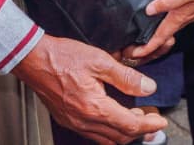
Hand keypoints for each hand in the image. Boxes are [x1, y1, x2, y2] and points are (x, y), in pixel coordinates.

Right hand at [13, 35, 165, 144]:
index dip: (149, 125)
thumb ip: (125, 77)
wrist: (33, 59)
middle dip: (139, 132)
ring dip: (124, 134)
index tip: (160, 122)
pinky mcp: (68, 120)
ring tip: (136, 122)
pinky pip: (93, 135)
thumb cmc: (62, 56)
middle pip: (119, 137)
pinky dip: (108, 132)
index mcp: (94, 107)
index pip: (129, 125)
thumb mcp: (99, 60)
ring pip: (106, 140)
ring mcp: (74, 123)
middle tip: (152, 122)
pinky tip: (113, 120)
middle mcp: (84, 121)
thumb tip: (148, 87)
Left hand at [130, 0, 193, 61]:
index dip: (147, 47)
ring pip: (172, 28)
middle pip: (165, 36)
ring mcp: (192, 12)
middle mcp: (186, 17)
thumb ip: (168, 1)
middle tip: (136, 49)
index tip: (134, 55)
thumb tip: (149, 10)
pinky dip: (168, 22)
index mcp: (181, 16)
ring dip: (159, 34)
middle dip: (151, 45)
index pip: (161, 37)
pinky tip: (164, 15)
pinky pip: (178, 19)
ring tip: (146, 35)